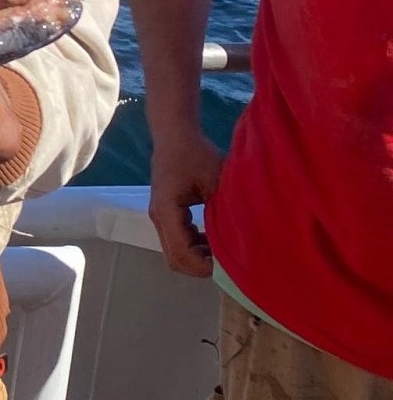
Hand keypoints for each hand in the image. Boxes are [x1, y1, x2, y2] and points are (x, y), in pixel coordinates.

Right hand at [148, 131, 223, 276]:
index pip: (181, 253)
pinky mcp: (165, 212)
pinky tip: (214, 237)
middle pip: (175, 259)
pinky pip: (177, 239)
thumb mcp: (214, 182)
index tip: (229, 265)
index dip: (204, 266)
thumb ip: (223, 213)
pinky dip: (194, 245)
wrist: (174, 133)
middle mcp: (158, 217)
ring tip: (224, 250)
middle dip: (201, 266)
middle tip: (228, 263)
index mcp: (167, 211)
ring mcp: (160, 216)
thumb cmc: (194, 154)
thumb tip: (242, 242)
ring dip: (198, 256)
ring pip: (175, 251)